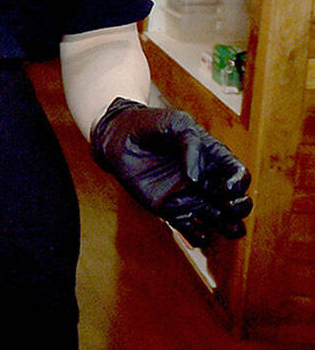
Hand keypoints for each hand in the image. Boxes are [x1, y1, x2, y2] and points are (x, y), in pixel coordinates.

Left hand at [90, 98, 251, 247]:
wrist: (120, 136)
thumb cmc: (151, 125)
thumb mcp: (177, 124)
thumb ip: (191, 144)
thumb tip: (195, 180)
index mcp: (213, 158)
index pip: (238, 174)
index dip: (239, 183)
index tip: (225, 186)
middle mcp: (207, 180)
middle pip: (237, 201)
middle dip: (241, 207)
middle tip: (229, 206)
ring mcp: (190, 197)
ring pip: (220, 219)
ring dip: (230, 227)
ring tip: (230, 229)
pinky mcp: (170, 210)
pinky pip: (190, 229)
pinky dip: (199, 237)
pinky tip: (201, 237)